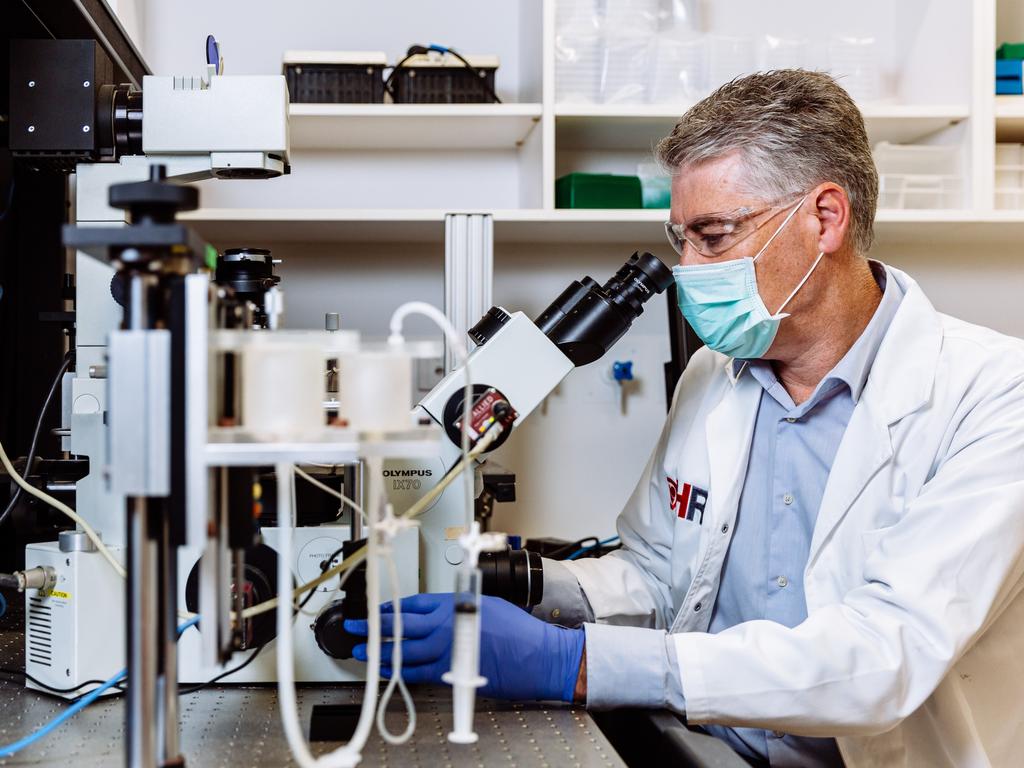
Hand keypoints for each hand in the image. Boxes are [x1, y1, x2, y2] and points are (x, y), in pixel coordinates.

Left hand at [344, 593, 584, 701]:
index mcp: (455, 603)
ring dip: (379, 650)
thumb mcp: (487, 605)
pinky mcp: (451, 671)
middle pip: (401, 625)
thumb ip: (459, 607)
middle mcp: (446, 624)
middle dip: (373, 626)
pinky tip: (386, 669)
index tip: (376, 610)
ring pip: (403, 649)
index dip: (391, 608)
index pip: (413, 604)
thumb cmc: (519, 631)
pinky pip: (416, 671)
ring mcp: (447, 648)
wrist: (538, 654)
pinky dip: (398, 670)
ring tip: (361, 650)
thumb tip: (440, 614)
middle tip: (354, 627)